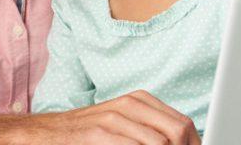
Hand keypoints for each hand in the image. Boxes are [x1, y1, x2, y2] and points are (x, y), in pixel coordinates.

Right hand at [21, 91, 200, 144]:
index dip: (193, 143)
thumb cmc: (87, 132)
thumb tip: (182, 140)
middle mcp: (128, 105)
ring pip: (160, 142)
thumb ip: (149, 128)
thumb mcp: (120, 121)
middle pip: (177, 130)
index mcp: (138, 100)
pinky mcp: (99, 135)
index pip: (182, 123)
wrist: (47, 133)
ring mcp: (113, 119)